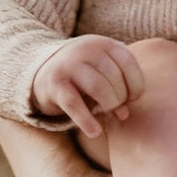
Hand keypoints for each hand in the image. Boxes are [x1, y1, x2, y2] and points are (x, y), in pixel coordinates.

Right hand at [31, 34, 145, 137]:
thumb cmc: (82, 76)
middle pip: (114, 77)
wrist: (40, 72)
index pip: (128, 61)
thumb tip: (124, 114)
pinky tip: (95, 132)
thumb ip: (118, 89)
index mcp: (102, 44)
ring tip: (107, 113)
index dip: (136, 83)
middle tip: (116, 107)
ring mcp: (69, 65)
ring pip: (99, 88)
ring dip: (108, 105)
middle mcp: (86, 50)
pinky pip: (75, 104)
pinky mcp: (55, 84)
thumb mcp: (102, 75)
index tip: (133, 98)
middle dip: (120, 98)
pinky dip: (87, 121)